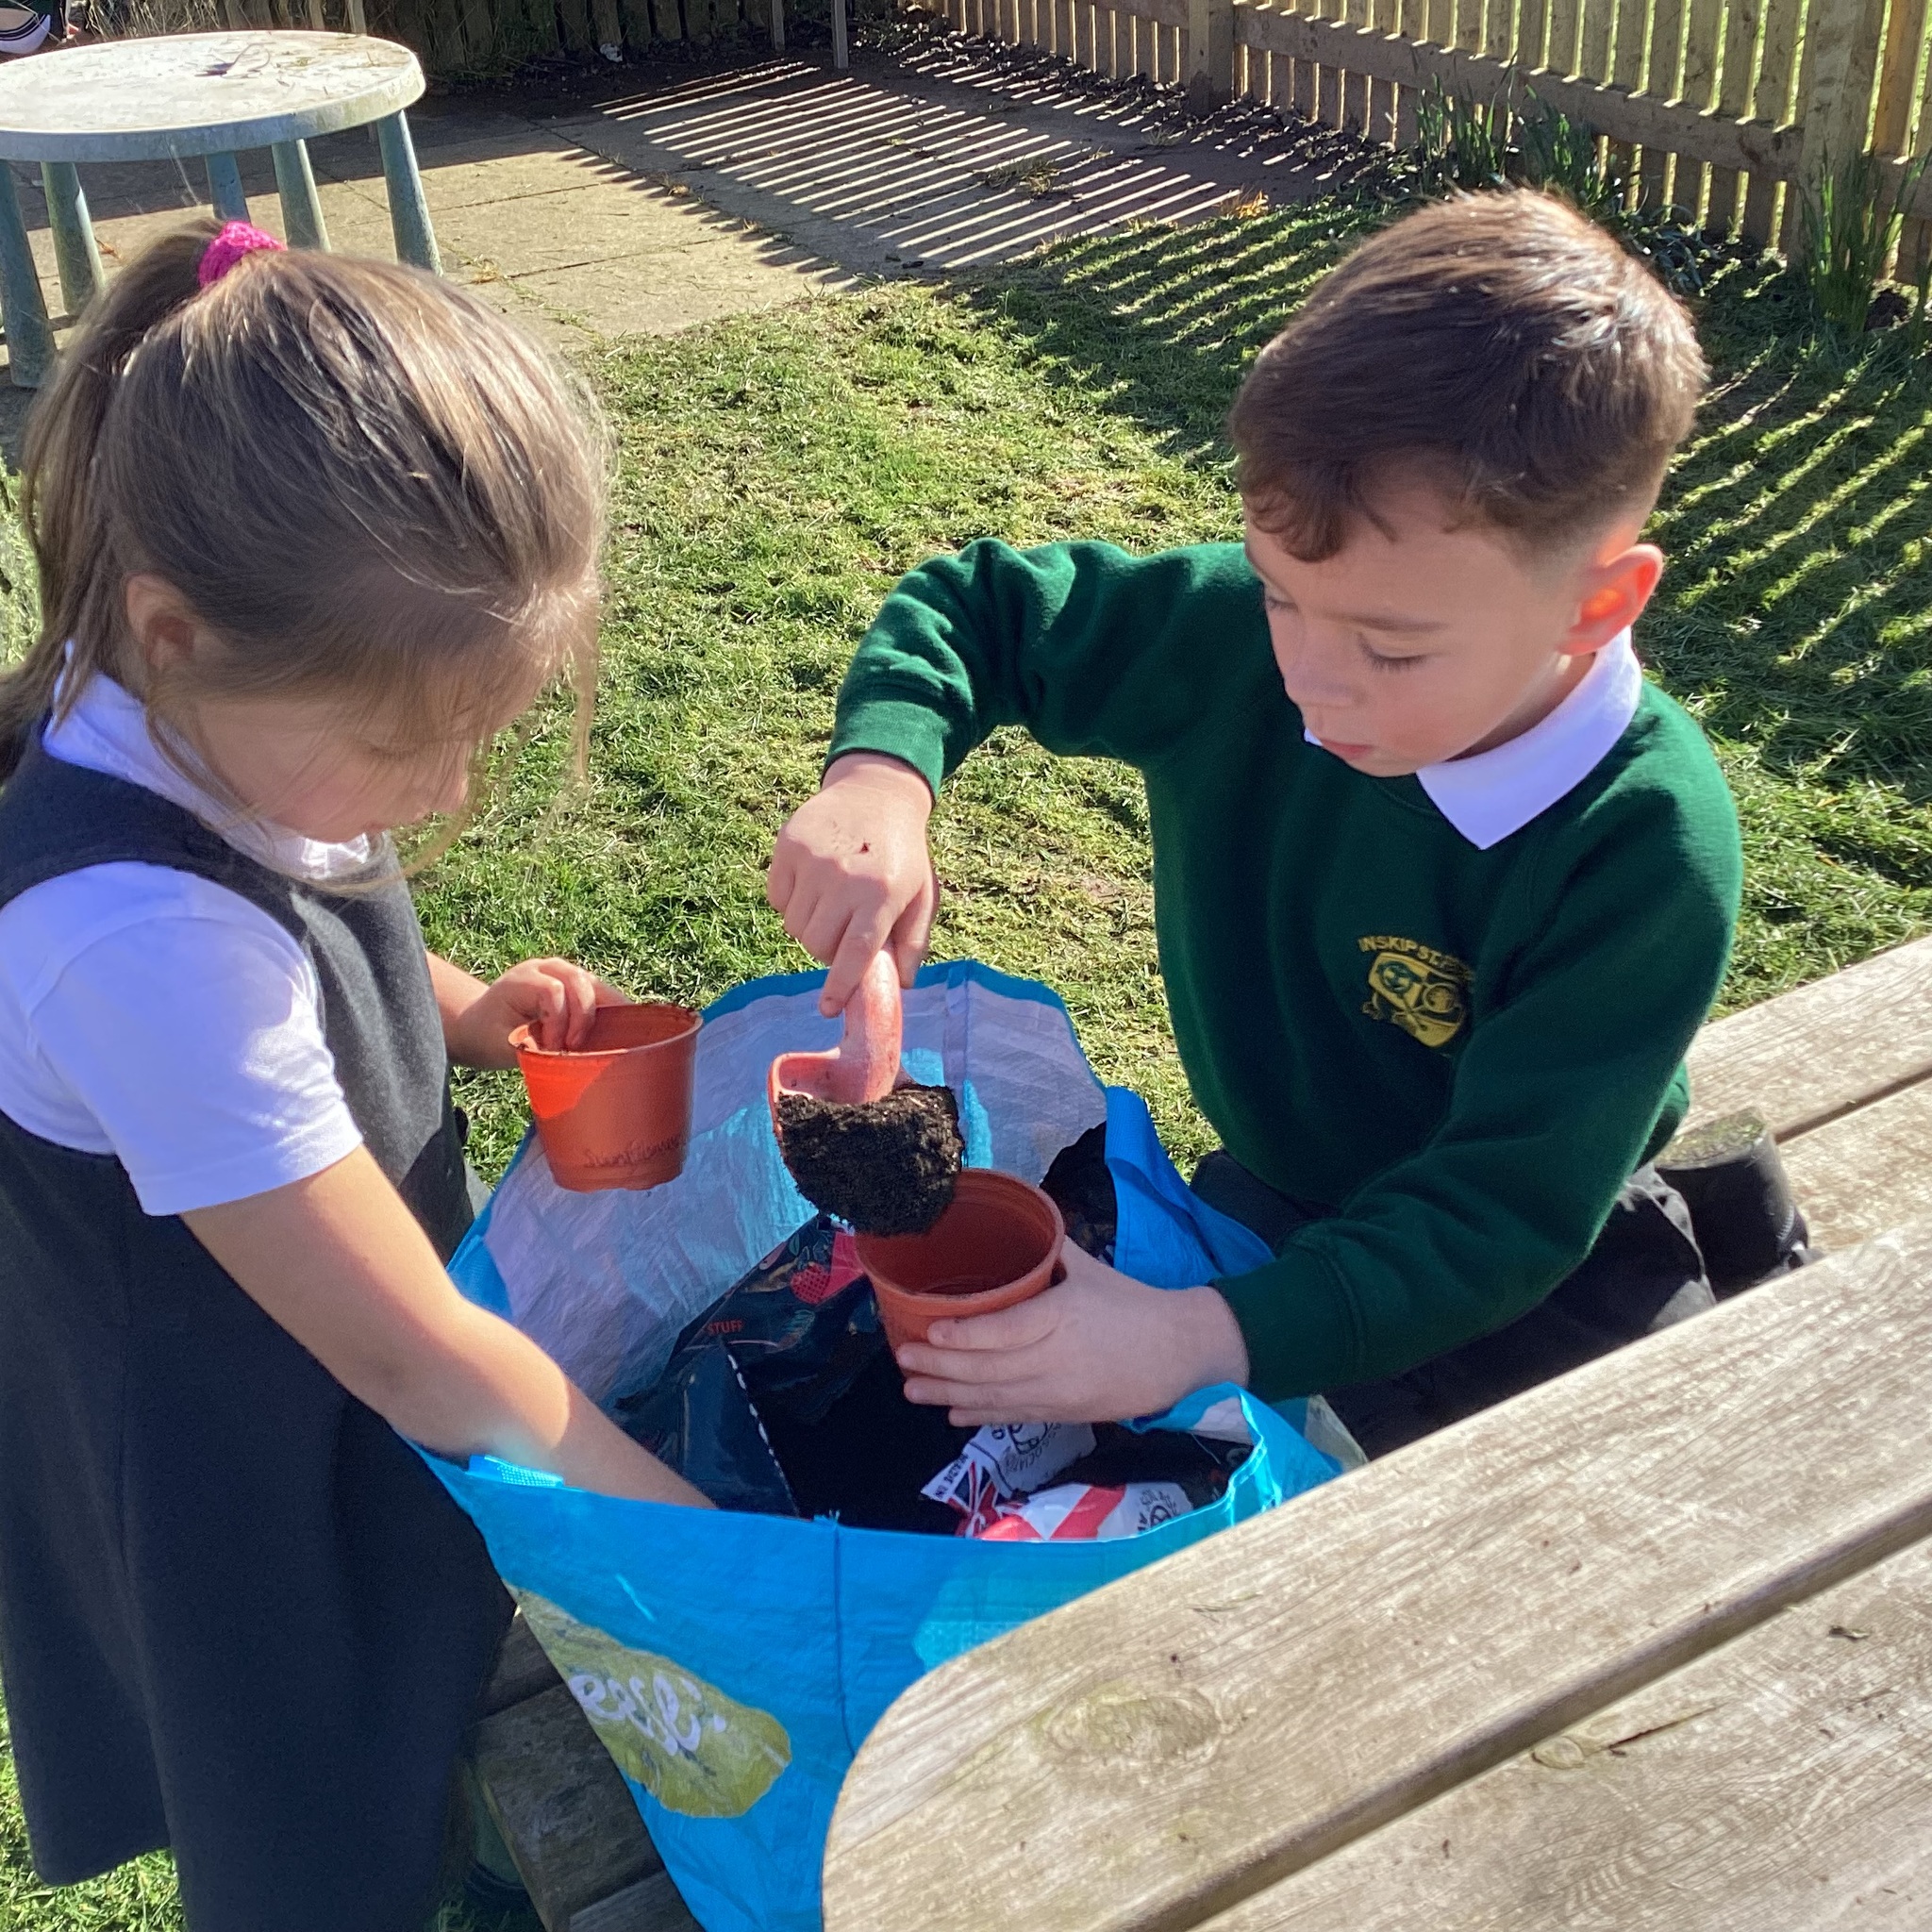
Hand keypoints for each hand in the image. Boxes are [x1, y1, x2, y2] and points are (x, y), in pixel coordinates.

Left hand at [438, 956, 629, 1068]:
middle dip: (584, 1017)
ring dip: (604, 1013)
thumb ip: (530, 1049)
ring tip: (605, 1042)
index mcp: (522, 980)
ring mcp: (565, 973)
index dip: (558, 1022)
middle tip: (575, 1046)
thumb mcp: (499, 1046)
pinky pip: (602, 993)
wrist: (481, 1024)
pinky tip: (618, 1032)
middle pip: (579, 981)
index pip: (552, 991)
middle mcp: (546, 969)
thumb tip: (562, 1058)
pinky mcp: (578, 985)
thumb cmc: (487, 1036)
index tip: (552, 1048)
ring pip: (597, 984)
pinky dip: (611, 1012)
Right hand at [768, 752, 937, 1016]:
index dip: (839, 985)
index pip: (854, 952)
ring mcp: (812, 861)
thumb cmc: (903, 853)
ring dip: (809, 926)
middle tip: (843, 931)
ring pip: (794, 926)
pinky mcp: (788, 846)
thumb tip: (901, 985)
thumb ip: (912, 942)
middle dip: (827, 949)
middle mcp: (844, 879)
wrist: (877, 793)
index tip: (827, 1009)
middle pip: (816, 945)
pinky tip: (812, 884)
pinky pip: (777, 899)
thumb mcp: (921, 896)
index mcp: (881, 895)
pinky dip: (790, 902)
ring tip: (831, 903)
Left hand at [894, 1245, 1250, 1424]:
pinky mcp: (1065, 1413)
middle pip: (989, 1369)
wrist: (1180, 1352)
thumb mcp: (1088, 1268)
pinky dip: (980, 1415)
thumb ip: (1046, 1250)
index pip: (1005, 1331)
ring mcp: (1059, 1392)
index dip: (965, 1335)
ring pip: (995, 1398)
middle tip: (903, 1358)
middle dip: (941, 1366)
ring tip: (913, 1389)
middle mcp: (1057, 1359)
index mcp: (1063, 1316)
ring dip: (949, 1395)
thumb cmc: (1131, 1303)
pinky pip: (1015, 1416)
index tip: (931, 1330)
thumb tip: (1014, 1220)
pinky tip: (952, 1412)